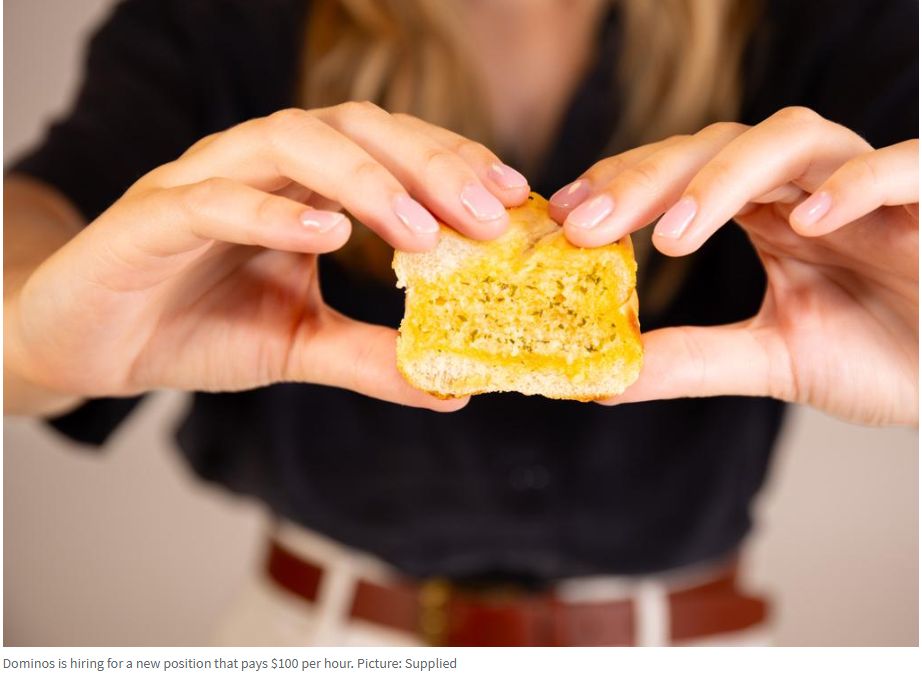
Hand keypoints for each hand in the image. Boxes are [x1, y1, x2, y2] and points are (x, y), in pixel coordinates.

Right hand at [5, 102, 529, 411]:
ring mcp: (203, 181)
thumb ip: (369, 356)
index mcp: (301, 186)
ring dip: (364, 180)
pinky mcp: (152, 215)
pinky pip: (215, 198)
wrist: (91, 342)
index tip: (513, 197)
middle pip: (353, 128)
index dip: (453, 164)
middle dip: (427, 164)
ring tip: (420, 228)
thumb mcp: (298, 344)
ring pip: (290, 143)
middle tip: (486, 214)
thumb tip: (451, 386)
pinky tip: (328, 236)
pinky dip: (274, 212)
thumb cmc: (194, 326)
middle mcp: (259, 166)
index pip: (389, 148)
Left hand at [550, 107, 917, 425]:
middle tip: (588, 225)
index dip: (622, 184)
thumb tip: (604, 377)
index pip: (682, 173)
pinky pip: (901, 167)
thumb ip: (694, 359)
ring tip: (674, 236)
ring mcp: (867, 189)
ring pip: (792, 138)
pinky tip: (804, 220)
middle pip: (717, 146)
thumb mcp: (772, 360)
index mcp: (768, 214)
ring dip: (725, 179)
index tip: (564, 216)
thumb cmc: (884, 354)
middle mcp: (807, 188)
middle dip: (648, 179)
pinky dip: (853, 184)